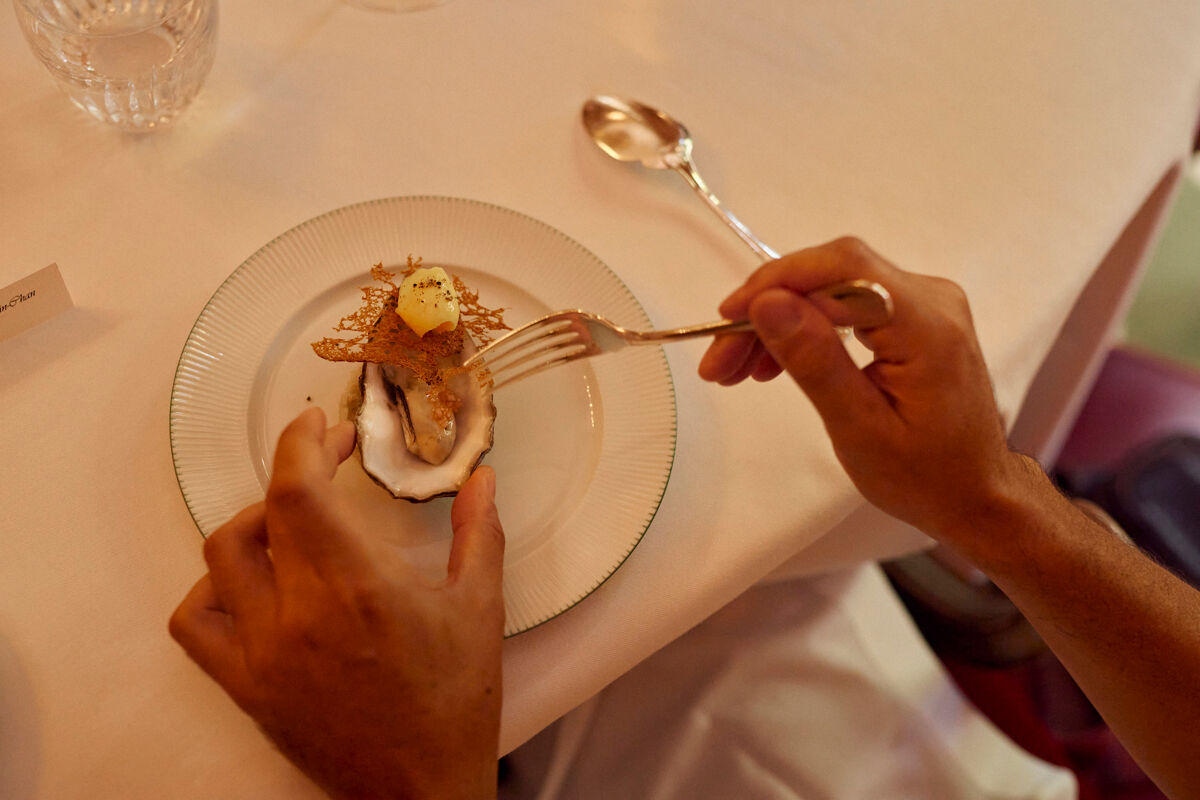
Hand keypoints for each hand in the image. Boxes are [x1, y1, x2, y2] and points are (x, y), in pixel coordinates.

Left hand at [170, 407, 505, 799]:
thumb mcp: (479, 609)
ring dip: (254, 523)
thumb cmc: (455, 703)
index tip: (321, 426)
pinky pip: (196, 623)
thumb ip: (479, 533)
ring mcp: (264, 654)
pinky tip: (252, 585)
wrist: (420, 790)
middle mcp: (300, 616)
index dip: (303, 442)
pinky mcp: (246, 687)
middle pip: (263, 512)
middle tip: (326, 460)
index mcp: (359, 589)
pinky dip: (212, 589)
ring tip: (293, 522)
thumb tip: (484, 478)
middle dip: (293, 468)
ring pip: (220, 558)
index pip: (300, 489)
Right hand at [699, 237, 1027, 537]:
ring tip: (736, 371)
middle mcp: (932, 299)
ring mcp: (925, 303)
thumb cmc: (924, 475)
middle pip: (830, 276)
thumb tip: (766, 302)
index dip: (777, 281)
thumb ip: (814, 360)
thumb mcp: (859, 428)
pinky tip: (772, 363)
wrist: (975, 492)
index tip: (729, 317)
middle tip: (720, 362)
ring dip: (778, 322)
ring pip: (831, 289)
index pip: (843, 268)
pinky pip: (846, 304)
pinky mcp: (913, 315)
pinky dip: (804, 328)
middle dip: (766, 310)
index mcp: (927, 326)